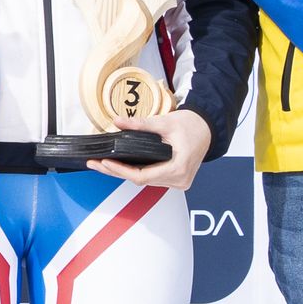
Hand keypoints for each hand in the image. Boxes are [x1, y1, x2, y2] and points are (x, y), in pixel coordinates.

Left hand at [92, 108, 214, 188]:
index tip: (104, 162)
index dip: (121, 170)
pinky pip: (152, 178)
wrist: (208, 128)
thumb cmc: (192, 125)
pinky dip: (136, 172)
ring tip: (103, 163)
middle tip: (94, 163)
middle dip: (116, 172)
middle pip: (141, 180)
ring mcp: (179, 182)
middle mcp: (180, 179)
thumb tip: (118, 122)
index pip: (143, 176)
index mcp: (179, 167)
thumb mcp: (165, 122)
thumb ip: (140, 124)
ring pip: (145, 181)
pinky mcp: (176, 179)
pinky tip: (120, 165)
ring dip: (124, 173)